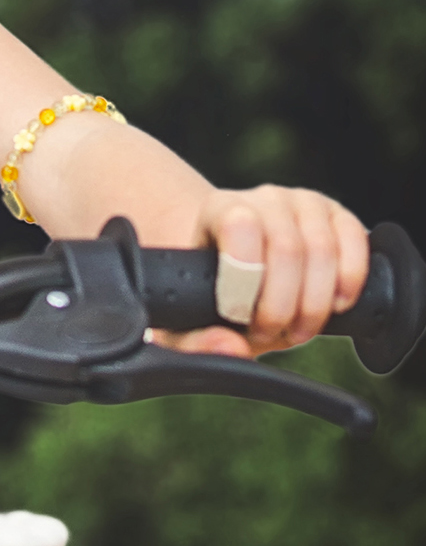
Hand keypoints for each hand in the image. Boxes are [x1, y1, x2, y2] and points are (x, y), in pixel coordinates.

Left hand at [155, 185, 369, 357]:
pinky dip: (349, 282)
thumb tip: (230, 347)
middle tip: (272, 333)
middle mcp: (264, 199)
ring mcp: (306, 203)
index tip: (241, 319)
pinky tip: (334, 306)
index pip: (239, 227)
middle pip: (286, 247)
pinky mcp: (340, 216)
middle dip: (282, 304)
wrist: (241, 274)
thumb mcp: (189, 324)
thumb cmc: (213, 296)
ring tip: (296, 329)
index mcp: (219, 210)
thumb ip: (196, 342)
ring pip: (322, 249)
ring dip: (314, 303)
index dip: (245, 282)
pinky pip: (355, 243)